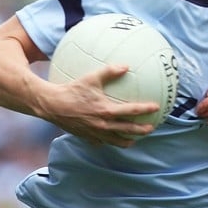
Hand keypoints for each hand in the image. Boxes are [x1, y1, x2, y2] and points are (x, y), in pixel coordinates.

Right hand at [42, 64, 158, 145]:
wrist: (51, 105)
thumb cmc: (71, 90)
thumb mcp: (91, 78)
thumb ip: (109, 71)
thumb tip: (126, 66)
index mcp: (106, 110)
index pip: (132, 111)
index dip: (146, 109)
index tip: (156, 107)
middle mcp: (103, 125)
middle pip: (128, 130)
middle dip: (142, 130)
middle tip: (152, 128)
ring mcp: (95, 133)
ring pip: (116, 141)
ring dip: (128, 140)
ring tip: (135, 139)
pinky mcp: (87, 137)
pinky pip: (102, 142)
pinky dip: (110, 141)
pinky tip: (113, 138)